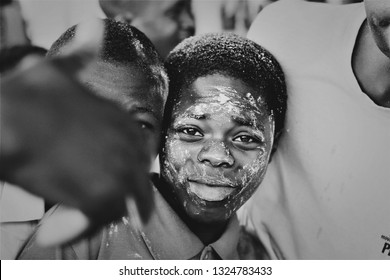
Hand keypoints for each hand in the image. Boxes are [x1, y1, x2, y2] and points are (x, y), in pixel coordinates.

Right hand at [0, 19, 152, 244]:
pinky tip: (53, 229)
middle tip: (85, 200)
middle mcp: (130, 147)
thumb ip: (82, 57)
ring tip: (64, 217)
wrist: (9, 119)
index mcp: (124, 122)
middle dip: (116, 193)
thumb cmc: (28, 96)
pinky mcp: (104, 196)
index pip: (136, 154)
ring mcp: (122, 172)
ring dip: (93, 213)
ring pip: (121, 203)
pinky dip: (77, 227)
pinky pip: (100, 220)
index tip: (106, 176)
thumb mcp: (60, 69)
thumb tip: (96, 30)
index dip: (121, 169)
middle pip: (134, 181)